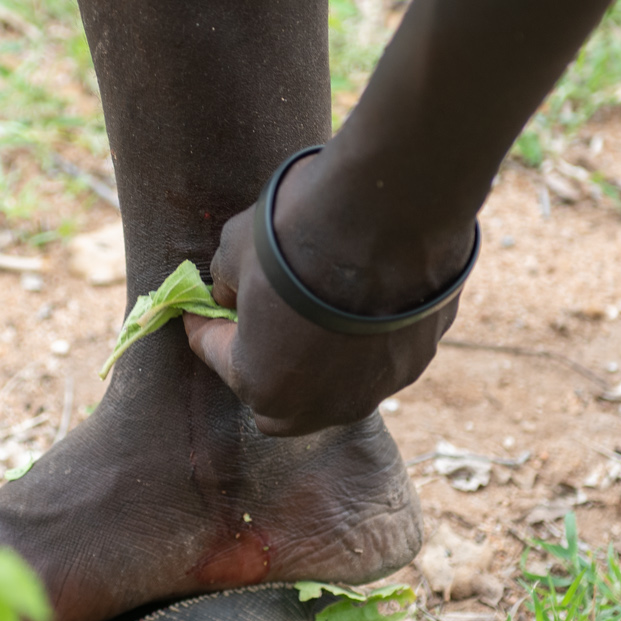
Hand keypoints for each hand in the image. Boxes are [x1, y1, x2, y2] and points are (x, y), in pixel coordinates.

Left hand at [182, 179, 463, 435]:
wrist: (388, 215)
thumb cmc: (296, 237)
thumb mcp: (234, 251)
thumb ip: (228, 285)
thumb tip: (233, 295)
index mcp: (263, 386)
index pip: (219, 358)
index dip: (207, 328)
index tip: (202, 311)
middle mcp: (322, 405)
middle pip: (280, 393)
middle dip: (265, 360)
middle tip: (261, 320)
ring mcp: (377, 389)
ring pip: (337, 382)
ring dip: (320, 354)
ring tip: (319, 310)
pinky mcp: (418, 362)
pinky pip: (381, 355)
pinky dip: (367, 337)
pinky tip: (367, 301)